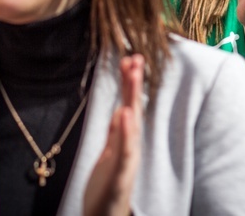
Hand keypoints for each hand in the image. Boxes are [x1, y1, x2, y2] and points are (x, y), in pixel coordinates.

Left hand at [84, 55, 143, 215]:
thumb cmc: (108, 189)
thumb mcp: (109, 155)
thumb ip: (116, 133)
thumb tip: (122, 108)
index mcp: (125, 142)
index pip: (129, 105)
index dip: (130, 83)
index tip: (130, 58)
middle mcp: (130, 147)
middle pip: (133, 109)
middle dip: (134, 84)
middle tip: (136, 57)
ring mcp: (126, 160)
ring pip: (132, 125)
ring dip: (133, 97)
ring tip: (133, 73)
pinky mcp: (119, 176)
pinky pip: (124, 151)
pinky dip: (126, 131)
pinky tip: (126, 113)